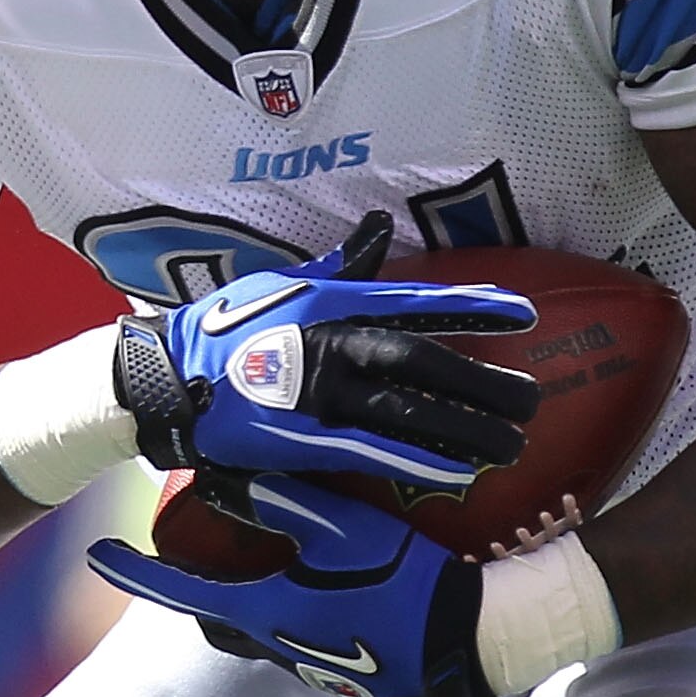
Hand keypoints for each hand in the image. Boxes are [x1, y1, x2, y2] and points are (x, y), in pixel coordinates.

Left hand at [88, 474, 497, 696]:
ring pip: (259, 632)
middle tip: (193, 557)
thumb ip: (283, 503)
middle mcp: (280, 644)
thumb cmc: (407, 579)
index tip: (99, 554)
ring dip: (249, 602)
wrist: (474, 638)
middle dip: (197, 592)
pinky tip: (323, 588)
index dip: (136, 572)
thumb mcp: (345, 529)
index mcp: (266, 610)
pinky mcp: (349, 671)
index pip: (181, 591)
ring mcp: (315, 664)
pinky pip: (302, 639)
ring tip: (263, 565)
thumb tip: (227, 479)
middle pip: (216, 620)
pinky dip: (296, 611)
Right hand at [112, 211, 538, 489]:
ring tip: (512, 442)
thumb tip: (378, 224)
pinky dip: (414, 460)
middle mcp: (330, 342)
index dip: (471, 308)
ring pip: (406, 410)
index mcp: (332, 302)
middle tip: (531, 398)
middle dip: (480, 379)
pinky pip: (369, 450)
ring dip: (462, 427)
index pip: (415, 302)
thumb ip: (341, 264)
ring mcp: (315, 391)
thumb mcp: (283, 284)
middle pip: (423, 361)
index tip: (523, 314)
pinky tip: (456, 472)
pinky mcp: (298, 436)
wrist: (164, 377)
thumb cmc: (223, 328)